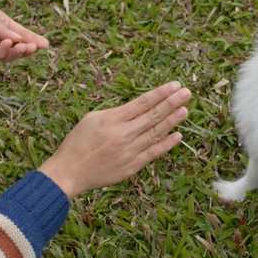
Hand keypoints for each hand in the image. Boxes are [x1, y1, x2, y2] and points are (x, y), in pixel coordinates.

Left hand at [0, 0, 49, 60]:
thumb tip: (17, 40)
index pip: (19, 32)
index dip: (32, 38)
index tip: (46, 44)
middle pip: (15, 46)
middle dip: (27, 47)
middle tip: (35, 47)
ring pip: (5, 54)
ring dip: (17, 52)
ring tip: (24, 47)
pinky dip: (2, 53)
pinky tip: (8, 45)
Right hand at [39, 82, 191, 197]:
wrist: (69, 172)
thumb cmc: (78, 142)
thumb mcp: (92, 119)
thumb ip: (116, 113)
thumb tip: (139, 107)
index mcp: (112, 119)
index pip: (142, 102)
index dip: (160, 93)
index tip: (175, 85)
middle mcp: (123, 134)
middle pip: (153, 115)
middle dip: (172, 103)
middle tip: (187, 93)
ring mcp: (129, 151)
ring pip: (156, 133)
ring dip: (172, 121)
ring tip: (185, 110)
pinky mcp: (131, 166)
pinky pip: (153, 153)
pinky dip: (166, 144)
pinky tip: (177, 135)